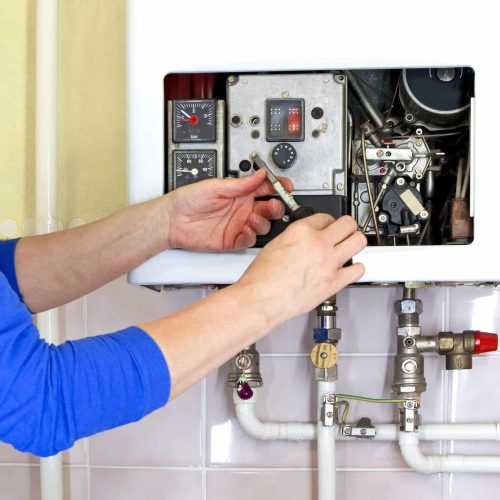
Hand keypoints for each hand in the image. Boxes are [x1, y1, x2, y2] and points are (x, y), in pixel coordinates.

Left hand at [164, 169, 292, 250]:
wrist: (172, 220)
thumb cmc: (188, 200)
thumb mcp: (215, 186)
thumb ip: (241, 184)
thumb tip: (261, 174)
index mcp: (240, 193)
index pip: (265, 188)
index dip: (278, 187)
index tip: (285, 186)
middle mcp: (242, 208)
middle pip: (269, 208)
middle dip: (276, 207)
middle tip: (273, 206)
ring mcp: (238, 224)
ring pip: (263, 225)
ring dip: (262, 222)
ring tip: (251, 219)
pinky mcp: (232, 240)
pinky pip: (249, 240)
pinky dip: (251, 236)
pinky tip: (245, 230)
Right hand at [235, 214, 366, 324]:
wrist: (261, 299)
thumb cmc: (262, 278)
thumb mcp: (275, 244)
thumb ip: (296, 238)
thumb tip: (306, 238)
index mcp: (301, 231)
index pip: (325, 217)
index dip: (327, 222)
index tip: (328, 227)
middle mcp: (318, 244)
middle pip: (348, 224)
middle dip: (347, 227)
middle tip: (345, 232)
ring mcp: (329, 263)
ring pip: (359, 242)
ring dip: (355, 242)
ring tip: (350, 247)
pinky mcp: (334, 282)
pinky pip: (358, 269)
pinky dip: (356, 268)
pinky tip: (349, 269)